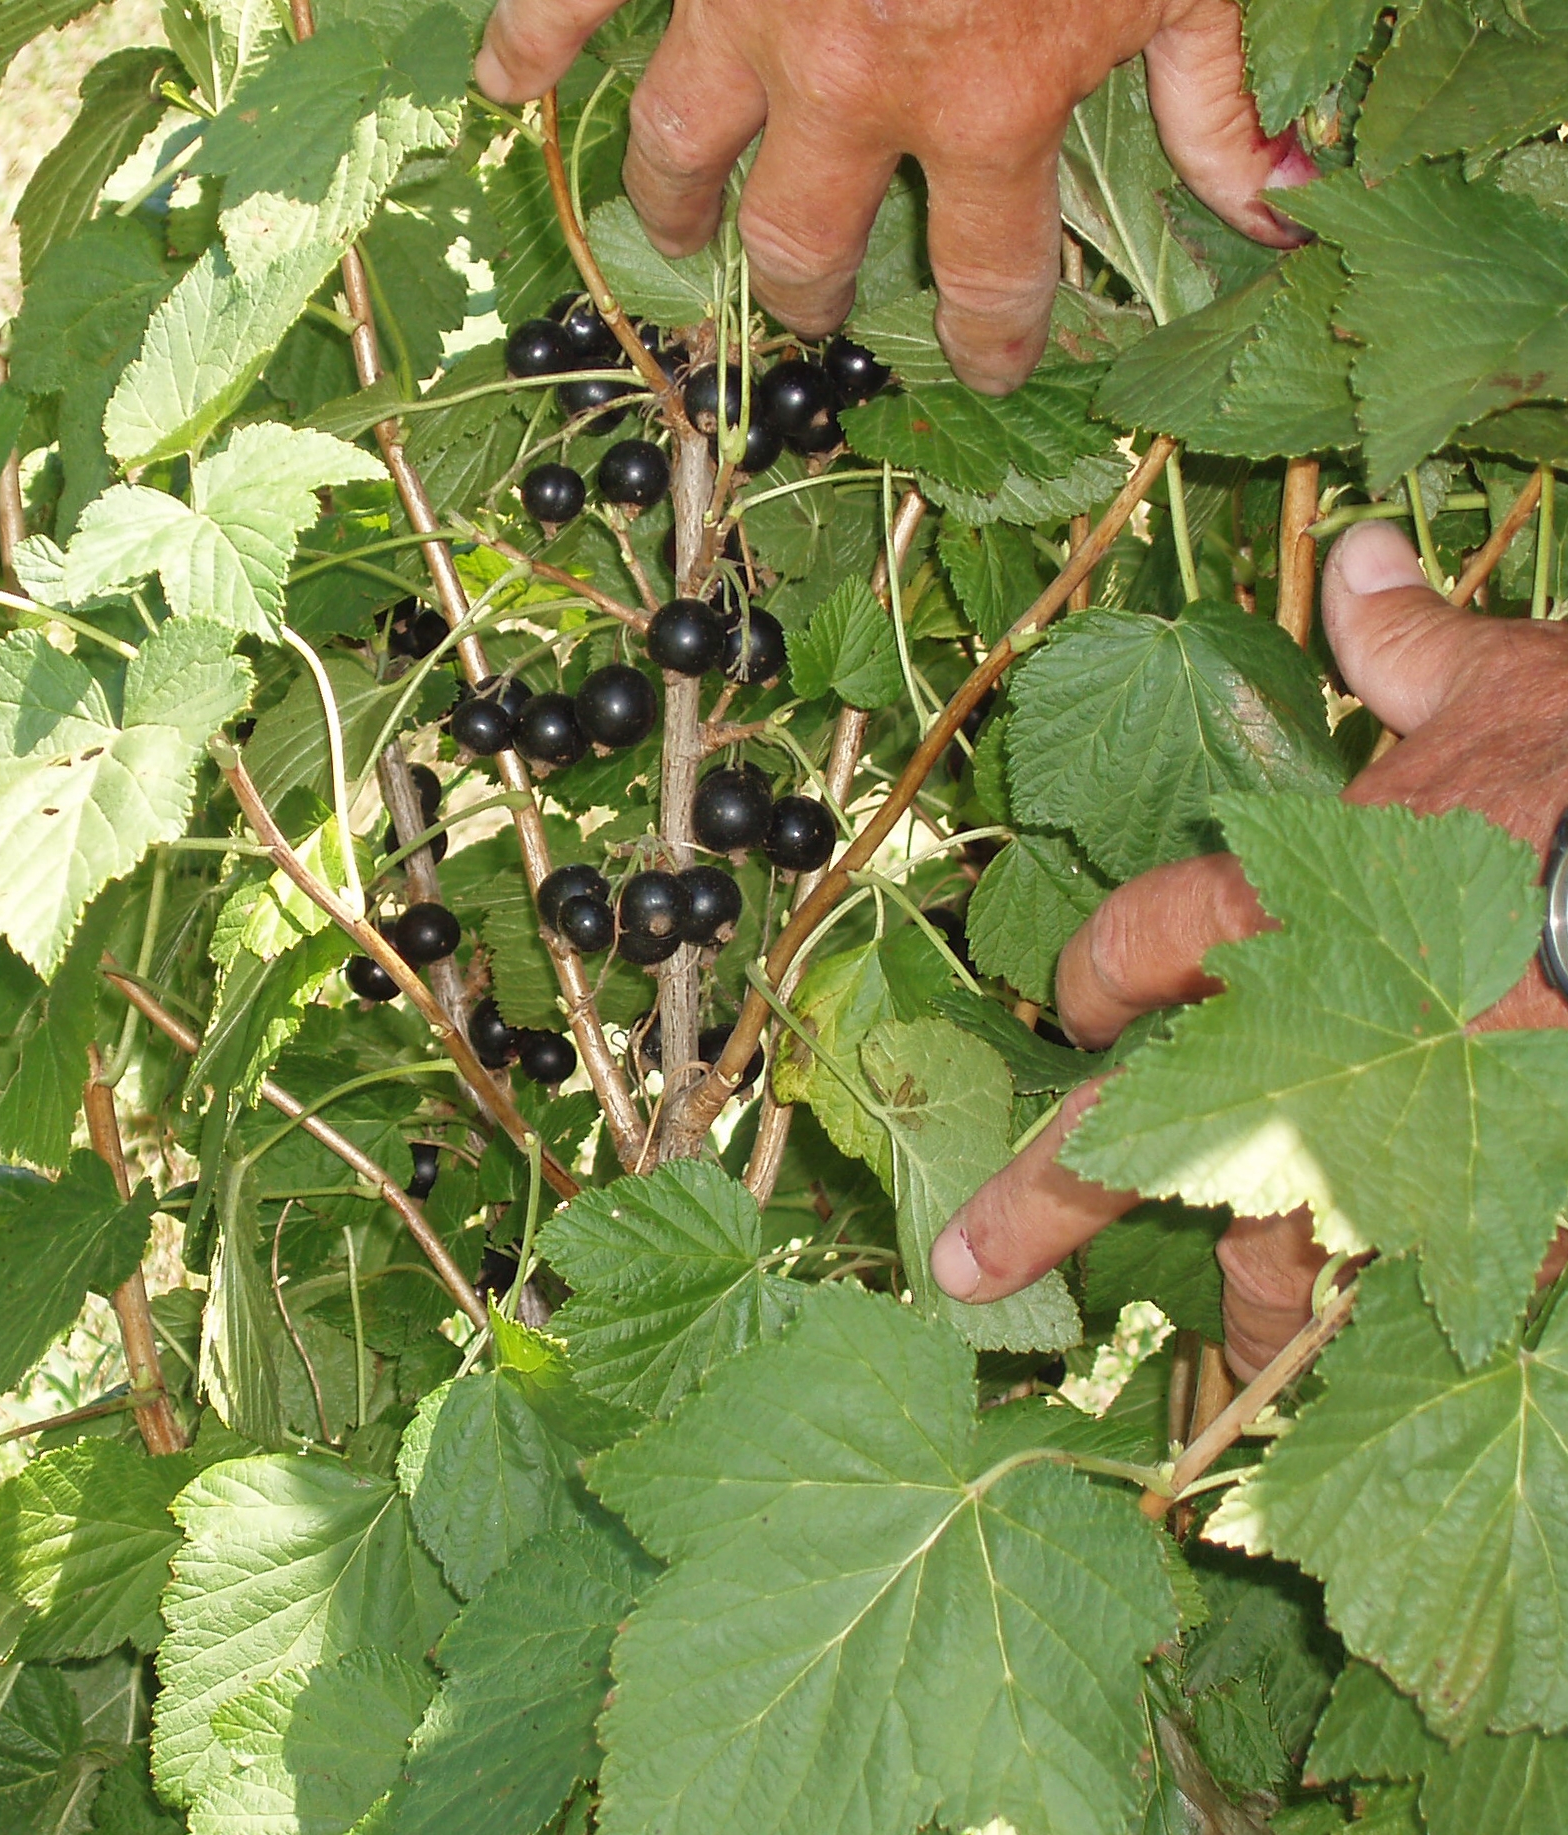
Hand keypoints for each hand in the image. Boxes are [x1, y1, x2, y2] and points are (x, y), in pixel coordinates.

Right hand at [474, 0, 1313, 392]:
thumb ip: (1223, 93)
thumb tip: (1275, 212)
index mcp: (990, 103)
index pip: (991, 280)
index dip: (994, 342)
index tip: (990, 367)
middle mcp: (852, 85)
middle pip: (809, 246)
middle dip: (814, 298)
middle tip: (814, 315)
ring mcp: (747, 6)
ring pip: (683, 151)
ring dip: (678, 208)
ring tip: (677, 235)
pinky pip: (572, 1)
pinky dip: (526, 45)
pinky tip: (503, 89)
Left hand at [931, 519, 1567, 1377]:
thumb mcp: (1505, 686)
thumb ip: (1408, 649)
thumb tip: (1363, 562)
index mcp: (1280, 908)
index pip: (1134, 949)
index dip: (1094, 979)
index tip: (1079, 1010)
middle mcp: (1302, 1041)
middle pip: (1132, 1146)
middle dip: (1043, 1209)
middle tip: (970, 1270)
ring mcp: (1392, 1145)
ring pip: (1278, 1256)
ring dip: (1250, 1300)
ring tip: (1232, 1341)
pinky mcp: (1503, 1218)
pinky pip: (1424, 1292)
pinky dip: (1409, 1312)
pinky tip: (1402, 1337)